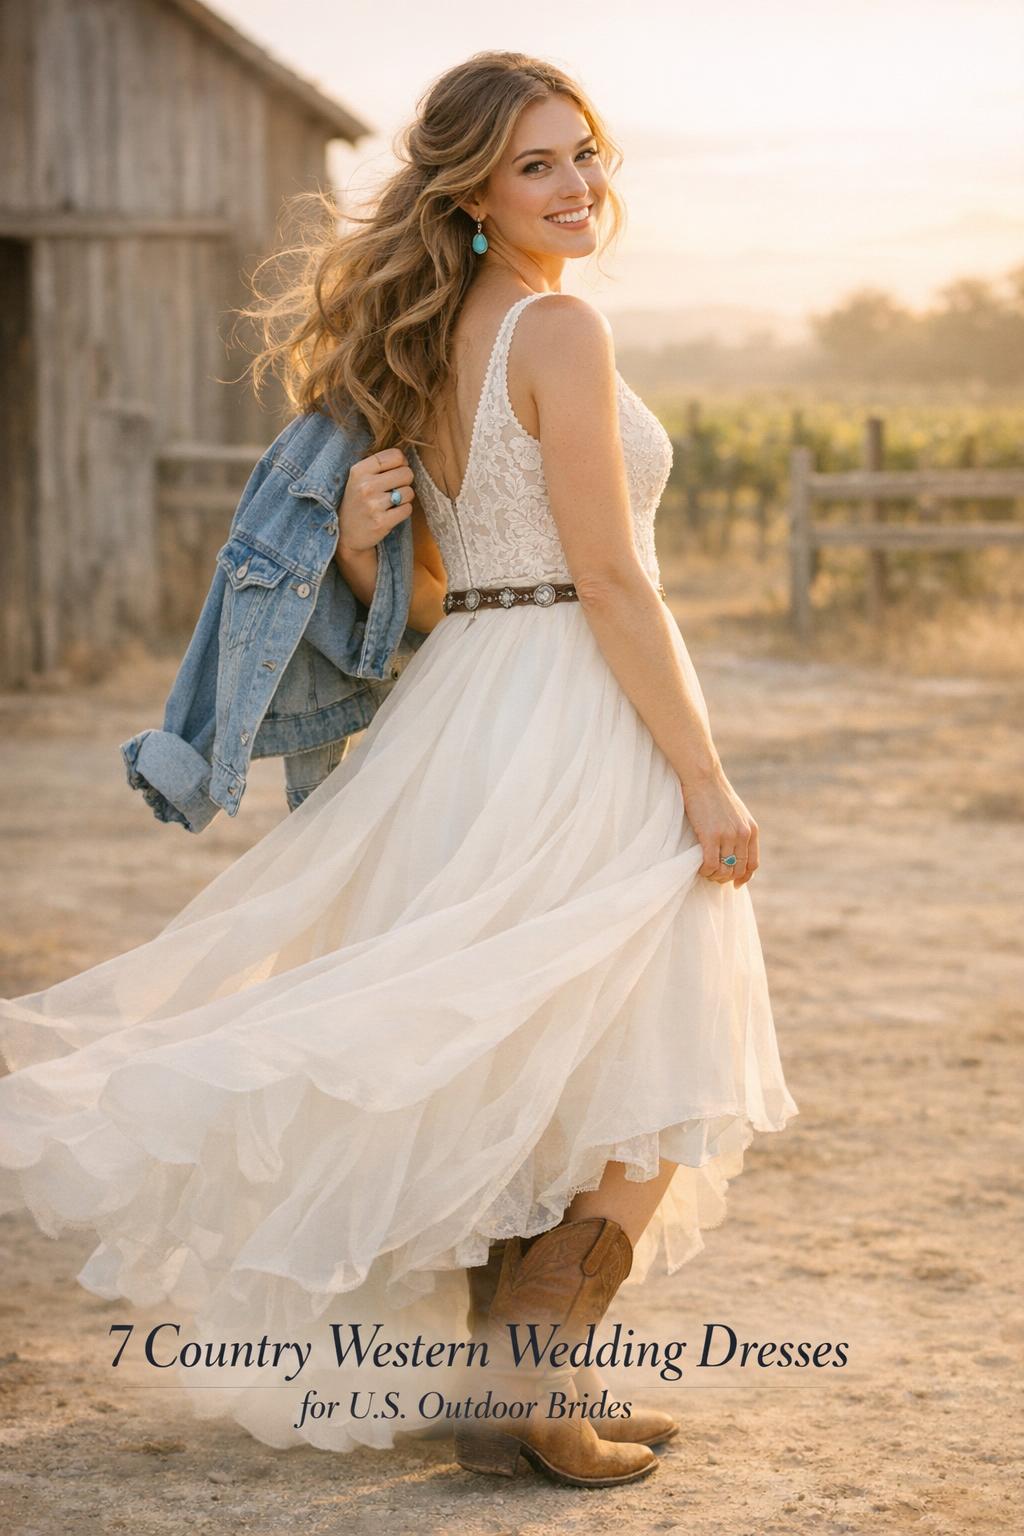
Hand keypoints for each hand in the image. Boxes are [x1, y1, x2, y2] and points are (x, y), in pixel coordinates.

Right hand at [338, 447, 414, 554]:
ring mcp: (373, 505)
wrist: (345, 535)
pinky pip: (407, 509)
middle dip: (405, 481)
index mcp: (359, 470)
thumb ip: (378, 465)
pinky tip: (391, 513)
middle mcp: (365, 486)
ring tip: (391, 502)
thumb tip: (405, 458)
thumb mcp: (358, 478)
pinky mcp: (382, 522)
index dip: (402, 463)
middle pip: (406, 473)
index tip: (396, 470)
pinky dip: (403, 511)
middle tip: (394, 489)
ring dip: (404, 498)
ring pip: (409, 492)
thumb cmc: (357, 502)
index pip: (395, 455)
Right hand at [679, 766, 759, 886]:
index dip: (744, 877)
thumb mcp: (736, 813)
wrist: (703, 778)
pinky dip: (705, 871)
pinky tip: (699, 867)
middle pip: (738, 869)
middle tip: (714, 876)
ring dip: (714, 875)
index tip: (735, 883)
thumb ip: (739, 830)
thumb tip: (734, 850)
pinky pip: (710, 864)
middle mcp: (743, 835)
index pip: (753, 863)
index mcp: (751, 830)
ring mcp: (728, 836)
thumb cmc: (715, 794)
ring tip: (705, 872)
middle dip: (726, 878)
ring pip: (724, 869)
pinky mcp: (711, 836)